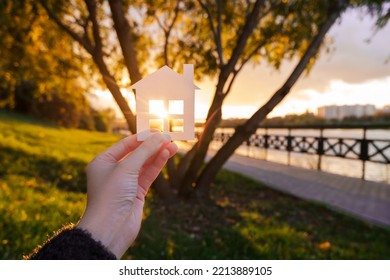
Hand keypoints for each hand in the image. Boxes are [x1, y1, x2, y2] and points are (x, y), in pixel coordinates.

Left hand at [77, 131, 177, 258]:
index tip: (157, 130)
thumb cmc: (111, 195)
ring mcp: (125, 182)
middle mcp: (113, 171)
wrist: (110, 228)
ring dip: (158, 155)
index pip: (125, 144)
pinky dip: (157, 165)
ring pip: (145, 164)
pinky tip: (167, 155)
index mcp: (103, 162)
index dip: (142, 136)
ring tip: (174, 146)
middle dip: (152, 146)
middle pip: (136, 153)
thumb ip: (144, 151)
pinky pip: (148, 175)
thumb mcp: (127, 168)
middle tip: (169, 137)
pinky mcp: (136, 193)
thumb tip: (159, 136)